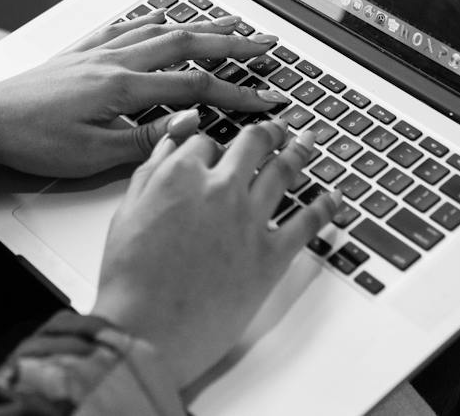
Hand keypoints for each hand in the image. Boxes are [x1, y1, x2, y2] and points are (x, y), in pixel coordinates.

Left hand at [0, 12, 292, 176]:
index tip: (267, 101)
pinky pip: (126, 27)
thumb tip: (192, 125)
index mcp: (123, 88)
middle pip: (187, 44)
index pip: (195, 89)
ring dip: (200, 25)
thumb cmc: (32, 141)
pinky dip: (152, 21)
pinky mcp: (81, 52)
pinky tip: (160, 17)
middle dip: (233, 42)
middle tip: (266, 42)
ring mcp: (98, 52)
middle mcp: (115, 61)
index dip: (237, 95)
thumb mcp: (93, 156)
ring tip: (229, 22)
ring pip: (160, 30)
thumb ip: (147, 140)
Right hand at [91, 121, 340, 388]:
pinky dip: (325, 206)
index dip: (213, 146)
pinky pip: (307, 222)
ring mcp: (249, 220)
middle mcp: (219, 189)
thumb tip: (174, 140)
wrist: (146, 330)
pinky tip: (333, 197)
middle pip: (254, 144)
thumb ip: (153, 169)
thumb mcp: (127, 211)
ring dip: (299, 152)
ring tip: (307, 143)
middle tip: (278, 129)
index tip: (219, 151)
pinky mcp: (271, 256)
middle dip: (268, 133)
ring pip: (284, 172)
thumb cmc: (130, 279)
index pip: (207, 142)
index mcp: (180, 175)